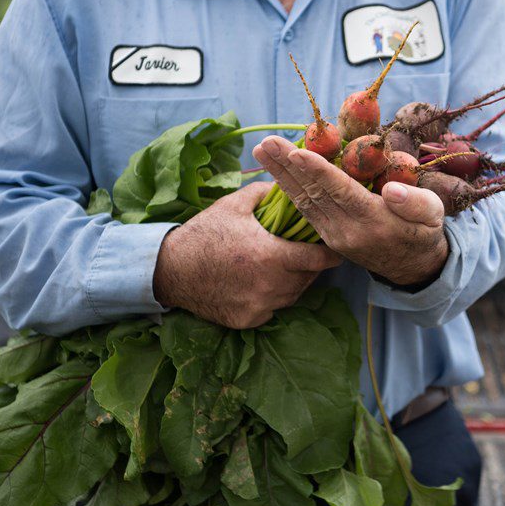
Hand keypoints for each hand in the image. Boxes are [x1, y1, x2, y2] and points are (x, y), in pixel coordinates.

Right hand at [152, 181, 342, 328]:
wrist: (170, 270)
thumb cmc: (204, 233)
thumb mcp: (235, 205)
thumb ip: (265, 193)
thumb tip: (288, 184)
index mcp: (272, 256)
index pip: (319, 260)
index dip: (329, 254)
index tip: (334, 250)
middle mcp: (270, 286)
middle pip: (308, 279)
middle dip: (311, 267)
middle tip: (307, 254)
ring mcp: (260, 306)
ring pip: (292, 296)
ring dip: (294, 283)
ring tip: (285, 267)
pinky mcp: (248, 320)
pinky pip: (273, 309)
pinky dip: (273, 298)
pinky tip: (263, 283)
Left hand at [253, 136, 448, 285]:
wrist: (413, 266)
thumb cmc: (423, 230)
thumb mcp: (432, 214)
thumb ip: (414, 202)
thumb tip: (390, 190)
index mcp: (373, 220)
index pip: (340, 192)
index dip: (318, 171)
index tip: (296, 153)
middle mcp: (347, 230)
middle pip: (312, 194)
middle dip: (287, 167)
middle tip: (266, 142)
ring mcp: (334, 235)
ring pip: (302, 201)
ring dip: (280, 175)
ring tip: (262, 150)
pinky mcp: (327, 235)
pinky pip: (305, 209)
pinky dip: (289, 187)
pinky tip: (276, 170)